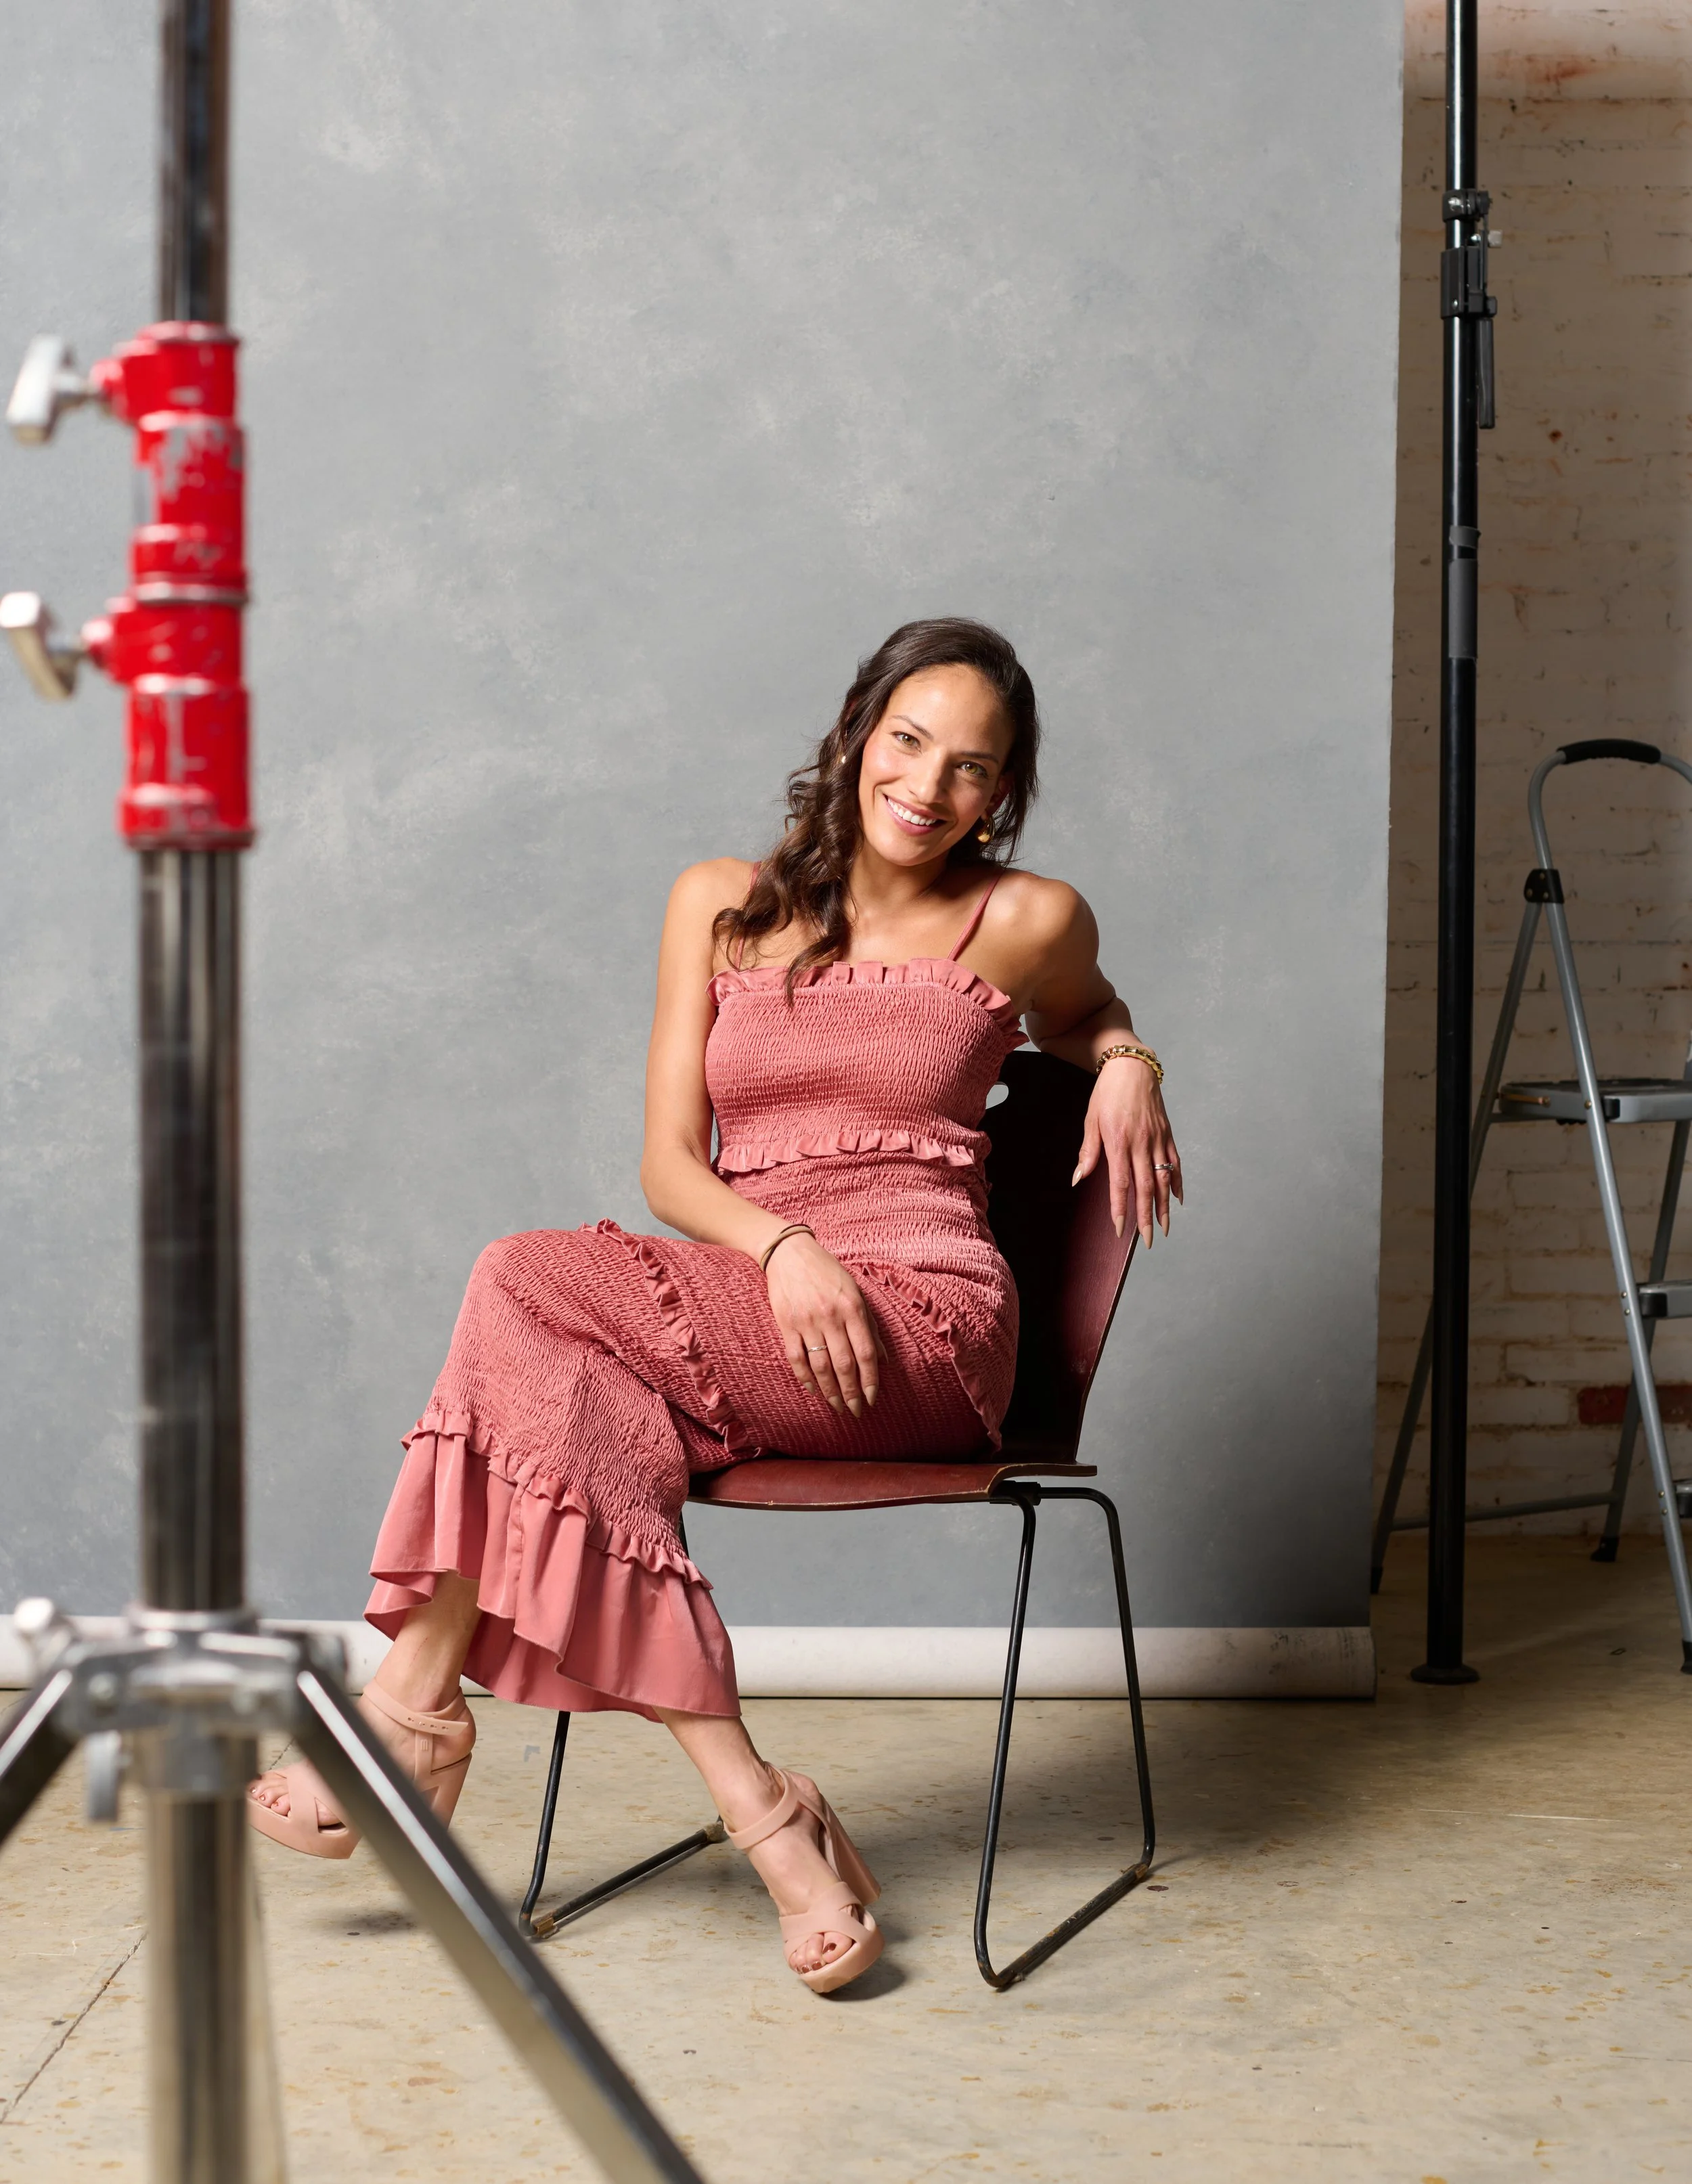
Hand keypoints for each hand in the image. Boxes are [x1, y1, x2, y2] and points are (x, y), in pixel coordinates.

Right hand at [764, 1234, 881, 1417]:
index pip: (866, 1353)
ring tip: (837, 1406)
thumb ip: (869, 1325)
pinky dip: (805, 1377)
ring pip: (821, 1366)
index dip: (871, 1380)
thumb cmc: (828, 1271)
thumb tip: (883, 1359)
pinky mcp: (786, 1324)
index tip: (872, 1398)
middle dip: (852, 1392)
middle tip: (856, 1410)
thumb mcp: (855, 1291)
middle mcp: (831, 1316)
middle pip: (844, 1365)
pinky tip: (813, 1390)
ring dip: (830, 1391)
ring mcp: (807, 1321)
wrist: (789, 1253)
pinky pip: (796, 1358)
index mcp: (853, 1308)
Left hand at [1073, 1059, 1181, 1245]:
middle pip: (1146, 1187)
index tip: (1120, 1229)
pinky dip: (1178, 1182)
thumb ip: (1088, 1152)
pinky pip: (1175, 1162)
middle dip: (1146, 1217)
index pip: (1120, 1183)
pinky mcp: (1167, 1134)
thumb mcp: (1091, 1120)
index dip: (1121, 1208)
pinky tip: (1177, 1199)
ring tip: (1165, 1227)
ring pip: (1164, 1178)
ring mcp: (1157, 1139)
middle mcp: (1141, 1143)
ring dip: (1165, 1206)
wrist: (1131, 1066)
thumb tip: (1078, 1178)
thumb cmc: (1107, 1093)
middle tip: (1149, 1241)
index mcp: (1118, 1141)